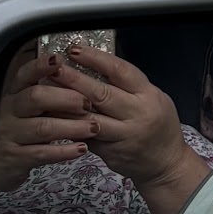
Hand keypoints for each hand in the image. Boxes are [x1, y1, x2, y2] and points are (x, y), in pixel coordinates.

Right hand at [0, 48, 93, 194]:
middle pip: (35, 97)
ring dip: (72, 126)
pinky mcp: (15, 159)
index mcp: (13, 96)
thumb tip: (76, 79)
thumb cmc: (15, 135)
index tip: (59, 59)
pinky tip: (80, 148)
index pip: (24, 76)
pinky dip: (64, 151)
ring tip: (94, 127)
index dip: (40, 66)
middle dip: (65, 98)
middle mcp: (8, 113)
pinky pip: (42, 154)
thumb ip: (43, 97)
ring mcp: (10, 136)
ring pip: (43, 127)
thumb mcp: (23, 113)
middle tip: (88, 103)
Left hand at [54, 42, 212, 213]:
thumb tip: (94, 65)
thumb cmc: (158, 124)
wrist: (166, 163)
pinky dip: (69, 125)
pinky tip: (53, 116)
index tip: (75, 50)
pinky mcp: (111, 153)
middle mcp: (137, 115)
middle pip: (101, 94)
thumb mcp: (154, 98)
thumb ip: (128, 85)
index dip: (96, 59)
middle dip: (75, 79)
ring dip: (66, 104)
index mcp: (149, 95)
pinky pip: (85, 137)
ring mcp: (123, 136)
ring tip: (46, 90)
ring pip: (89, 118)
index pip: (121, 72)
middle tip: (54, 67)